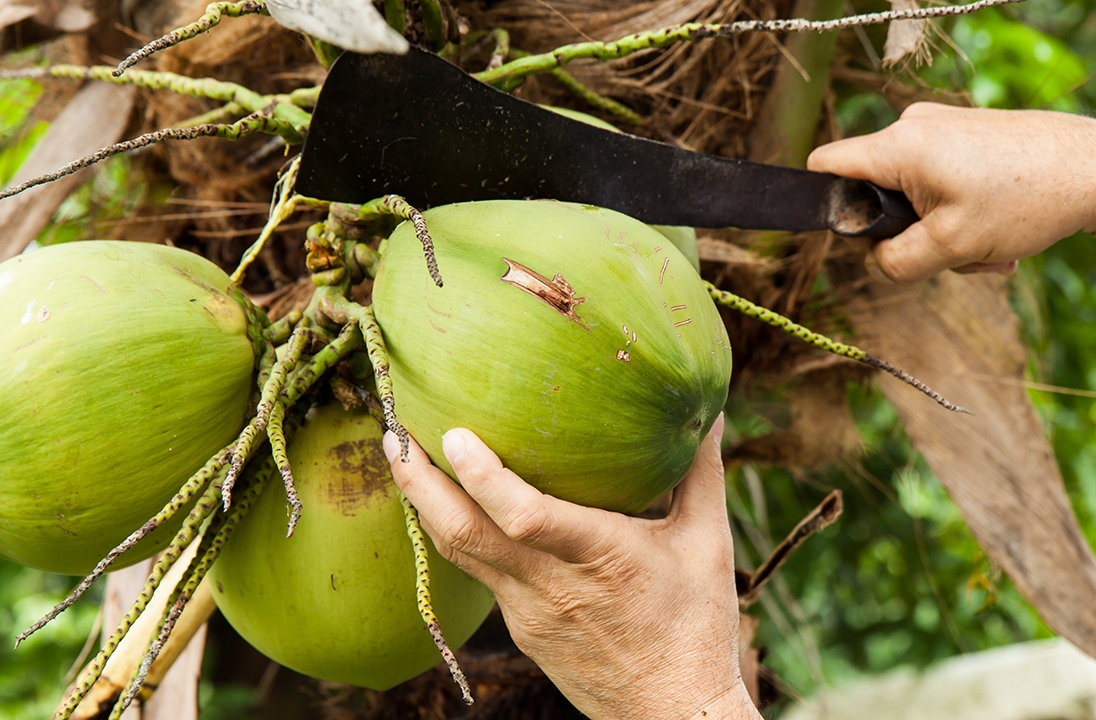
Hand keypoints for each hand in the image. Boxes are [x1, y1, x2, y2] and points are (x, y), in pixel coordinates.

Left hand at [384, 417, 758, 719]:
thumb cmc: (696, 626)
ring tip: (402, 456)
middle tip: (393, 435)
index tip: (452, 434)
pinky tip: (446, 500)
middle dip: (419, 483)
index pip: (525, 516)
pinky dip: (454, 531)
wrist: (670, 711)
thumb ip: (702, 471)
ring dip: (424, 504)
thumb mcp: (709, 543)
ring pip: (459, 553)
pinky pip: (477, 571)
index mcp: (600, 557)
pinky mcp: (519, 628)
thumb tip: (710, 407)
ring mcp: (527, 612)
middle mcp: (551, 585)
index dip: (482, 477)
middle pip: (464, 534)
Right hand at [808, 103, 1095, 283]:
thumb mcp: (952, 247)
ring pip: (911, 194)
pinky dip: (958, 213)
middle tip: (948, 251)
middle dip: (905, 231)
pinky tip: (995, 230)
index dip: (825, 204)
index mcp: (899, 146)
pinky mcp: (963, 134)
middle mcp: (913, 127)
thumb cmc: (1028, 200)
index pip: (824, 166)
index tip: (858, 235)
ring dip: (940, 230)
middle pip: (874, 191)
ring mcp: (940, 128)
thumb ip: (896, 262)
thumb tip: (877, 261)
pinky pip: (938, 182)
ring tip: (985, 245)